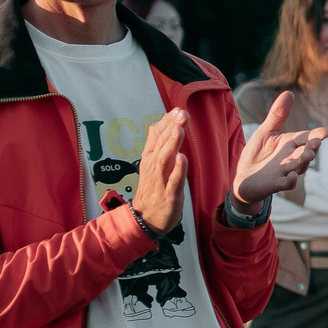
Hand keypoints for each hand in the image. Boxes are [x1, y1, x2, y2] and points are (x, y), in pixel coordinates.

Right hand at [131, 109, 187, 232]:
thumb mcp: (152, 164)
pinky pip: (173, 182)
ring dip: (172, 144)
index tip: (177, 109)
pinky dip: (177, 170)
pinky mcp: (168, 195)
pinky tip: (182, 159)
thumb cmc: (153, 189)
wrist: (145, 219)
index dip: (166, 123)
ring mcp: (160, 181)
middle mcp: (153, 167)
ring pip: (165, 160)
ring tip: (179, 130)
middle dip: (171, 128)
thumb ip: (156, 144)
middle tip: (181, 113)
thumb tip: (159, 123)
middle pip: (161, 144)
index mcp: (150, 159)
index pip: (156, 137)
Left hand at [232, 92, 326, 206]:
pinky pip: (286, 184)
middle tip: (317, 143)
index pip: (306, 138)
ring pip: (299, 167)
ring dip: (304, 162)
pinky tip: (292, 176)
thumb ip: (278, 115)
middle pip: (306, 153)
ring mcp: (285, 172)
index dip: (317, 135)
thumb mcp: (266, 131)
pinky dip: (291, 181)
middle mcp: (291, 158)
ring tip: (308, 155)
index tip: (326, 131)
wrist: (243, 178)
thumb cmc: (257, 154)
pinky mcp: (275, 184)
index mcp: (290, 144)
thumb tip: (289, 92)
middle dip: (312, 148)